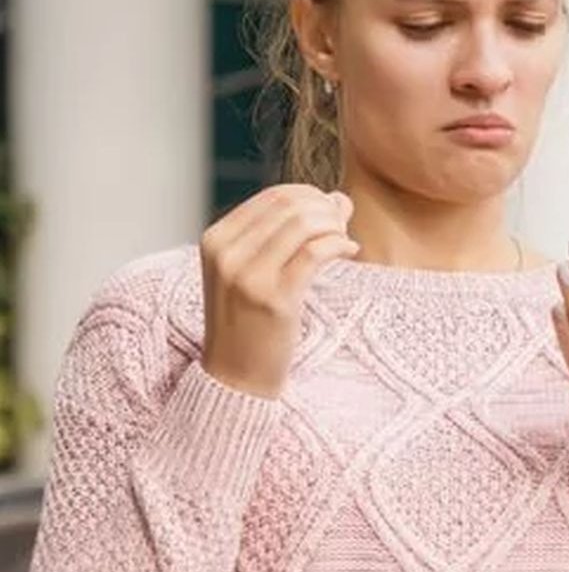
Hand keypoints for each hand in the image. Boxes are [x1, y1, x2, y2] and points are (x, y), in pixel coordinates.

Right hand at [200, 184, 358, 398]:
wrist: (236, 376)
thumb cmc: (251, 320)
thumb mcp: (257, 269)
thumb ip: (292, 231)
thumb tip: (339, 198)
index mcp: (216, 239)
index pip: (273, 196)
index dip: (311, 197)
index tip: (330, 214)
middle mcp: (226, 253)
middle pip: (291, 205)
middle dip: (326, 210)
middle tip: (342, 228)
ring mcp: (248, 276)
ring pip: (304, 224)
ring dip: (335, 226)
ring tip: (344, 241)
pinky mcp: (275, 298)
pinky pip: (317, 251)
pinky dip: (340, 245)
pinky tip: (349, 252)